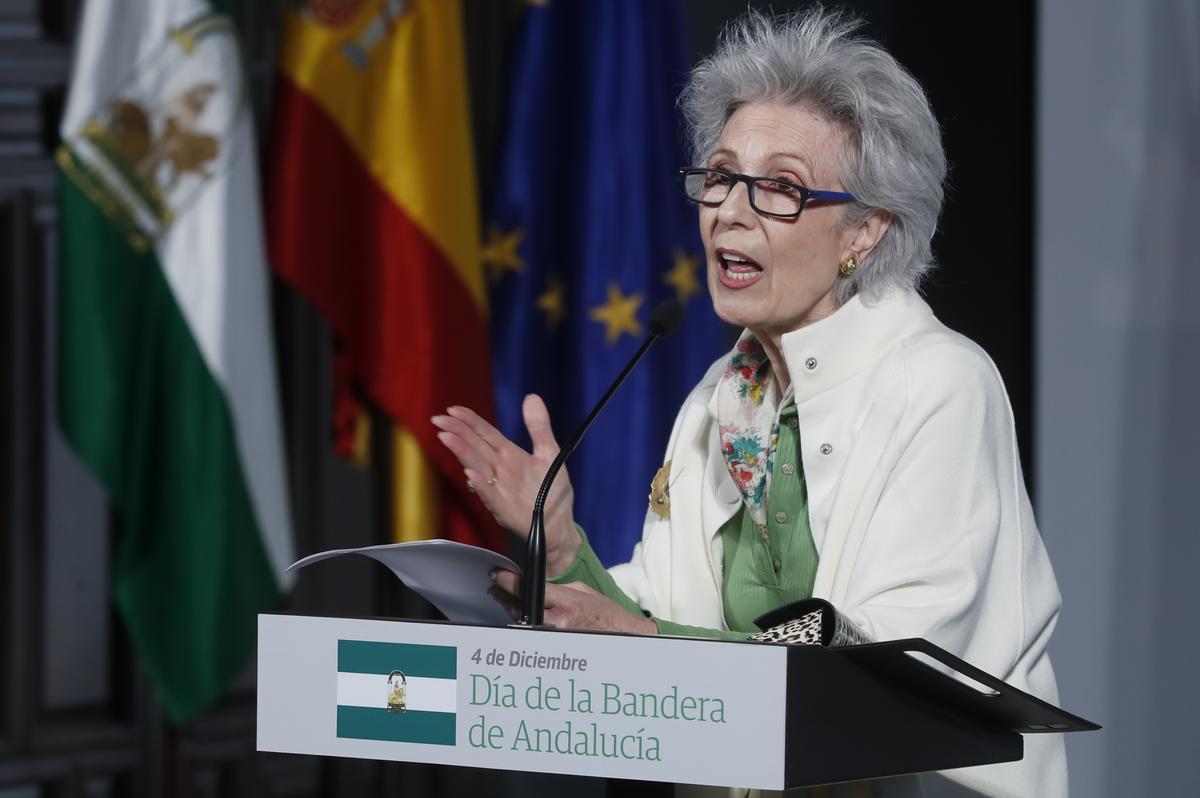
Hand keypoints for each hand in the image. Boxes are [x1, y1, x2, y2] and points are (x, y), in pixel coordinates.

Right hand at [432, 394, 580, 575]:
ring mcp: (499, 489)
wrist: (560, 523)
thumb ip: (539, 426)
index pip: (484, 433)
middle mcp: (499, 470)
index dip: (469, 421)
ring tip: (447, 437)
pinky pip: (490, 495)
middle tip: (439, 420)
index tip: (453, 410)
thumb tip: (531, 397)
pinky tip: (471, 473)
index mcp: (508, 455)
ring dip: (462, 453)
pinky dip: (480, 484)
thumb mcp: (549, 452)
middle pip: (475, 447)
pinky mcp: (504, 509)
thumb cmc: (552, 490)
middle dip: (457, 432)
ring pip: (477, 467)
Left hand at [492, 570, 656, 633]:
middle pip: (519, 609)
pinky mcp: (554, 650)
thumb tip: (535, 587)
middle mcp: (559, 623)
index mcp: (567, 603)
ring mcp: (555, 639)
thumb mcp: (583, 592)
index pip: (529, 590)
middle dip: (506, 597)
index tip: (497, 575)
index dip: (509, 582)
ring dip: (515, 612)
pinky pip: (532, 635)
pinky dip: (526, 626)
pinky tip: (522, 619)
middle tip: (496, 588)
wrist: (622, 637)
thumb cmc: (606, 614)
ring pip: (523, 624)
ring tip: (507, 601)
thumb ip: (558, 589)